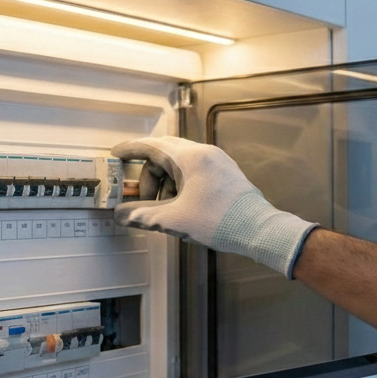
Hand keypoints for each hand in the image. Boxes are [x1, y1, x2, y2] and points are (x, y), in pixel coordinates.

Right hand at [111, 136, 316, 278]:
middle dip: (147, 177)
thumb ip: (143, 215)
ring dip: (164, 185)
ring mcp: (216, 162)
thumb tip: (121, 215)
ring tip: (163, 210)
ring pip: (178, 165)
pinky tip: (179, 207)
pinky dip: (179, 186)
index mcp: (191, 158)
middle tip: (139, 198)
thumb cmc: (221, 221)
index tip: (116, 154)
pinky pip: (192, 172)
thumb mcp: (174, 220)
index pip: (152, 146)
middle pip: (164, 155)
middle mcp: (204, 153)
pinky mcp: (223, 174)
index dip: (130, 150)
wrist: (260, 231)